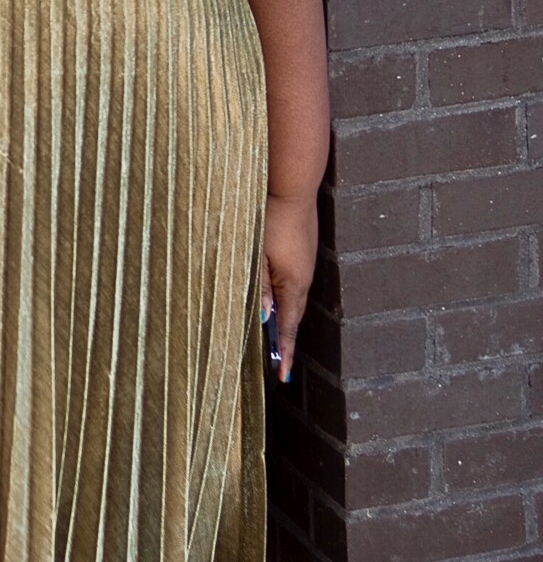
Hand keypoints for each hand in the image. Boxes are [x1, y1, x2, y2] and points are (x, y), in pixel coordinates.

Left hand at [260, 191, 318, 381]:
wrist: (291, 185)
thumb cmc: (270, 218)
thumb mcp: (257, 254)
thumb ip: (258, 286)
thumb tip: (262, 318)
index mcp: (295, 284)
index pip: (288, 327)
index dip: (283, 352)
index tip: (280, 376)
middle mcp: (304, 278)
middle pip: (292, 316)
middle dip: (282, 340)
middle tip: (273, 363)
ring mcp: (305, 264)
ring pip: (292, 300)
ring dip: (282, 319)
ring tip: (271, 338)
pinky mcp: (302, 252)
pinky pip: (292, 283)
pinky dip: (283, 298)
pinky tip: (273, 299)